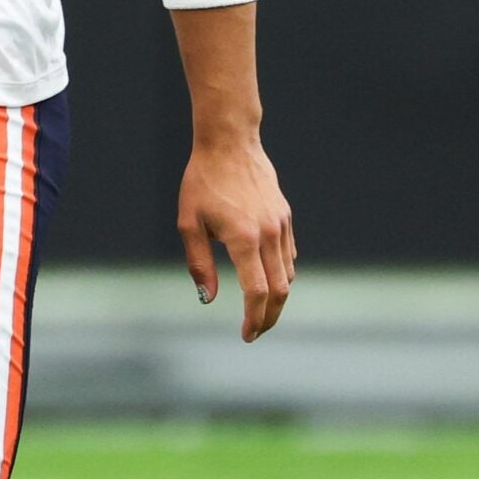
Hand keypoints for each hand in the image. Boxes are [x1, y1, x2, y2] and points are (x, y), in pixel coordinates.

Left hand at [176, 130, 294, 341]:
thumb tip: (208, 298)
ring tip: (258, 311)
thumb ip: (199, 263)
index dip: (254, 318)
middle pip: (279, 290)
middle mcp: (268, 234)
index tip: (247, 335)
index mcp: (243, 238)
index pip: (256, 291)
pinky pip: (289, 256)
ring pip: (288, 275)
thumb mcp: (189, 223)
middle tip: (255, 332)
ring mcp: (281, 225)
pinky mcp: (286, 217)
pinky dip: (281, 274)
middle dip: (269, 317)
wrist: (229, 144)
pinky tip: (267, 280)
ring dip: (276, 298)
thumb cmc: (202, 182)